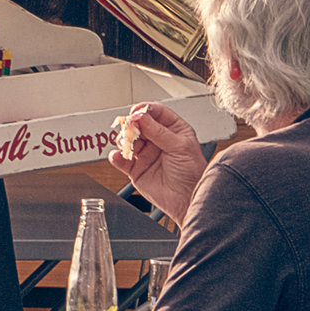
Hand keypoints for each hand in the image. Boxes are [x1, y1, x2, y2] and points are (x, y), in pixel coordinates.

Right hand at [108, 102, 207, 224]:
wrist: (188, 200)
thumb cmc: (192, 174)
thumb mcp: (180, 147)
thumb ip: (159, 132)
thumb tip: (141, 117)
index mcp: (173, 130)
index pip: (156, 113)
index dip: (145, 110)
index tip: (136, 112)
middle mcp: (158, 140)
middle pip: (138, 124)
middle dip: (131, 124)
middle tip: (128, 127)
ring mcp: (146, 154)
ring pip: (128, 140)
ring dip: (123, 139)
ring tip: (125, 143)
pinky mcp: (136, 169)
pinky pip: (121, 160)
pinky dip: (116, 156)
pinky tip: (118, 156)